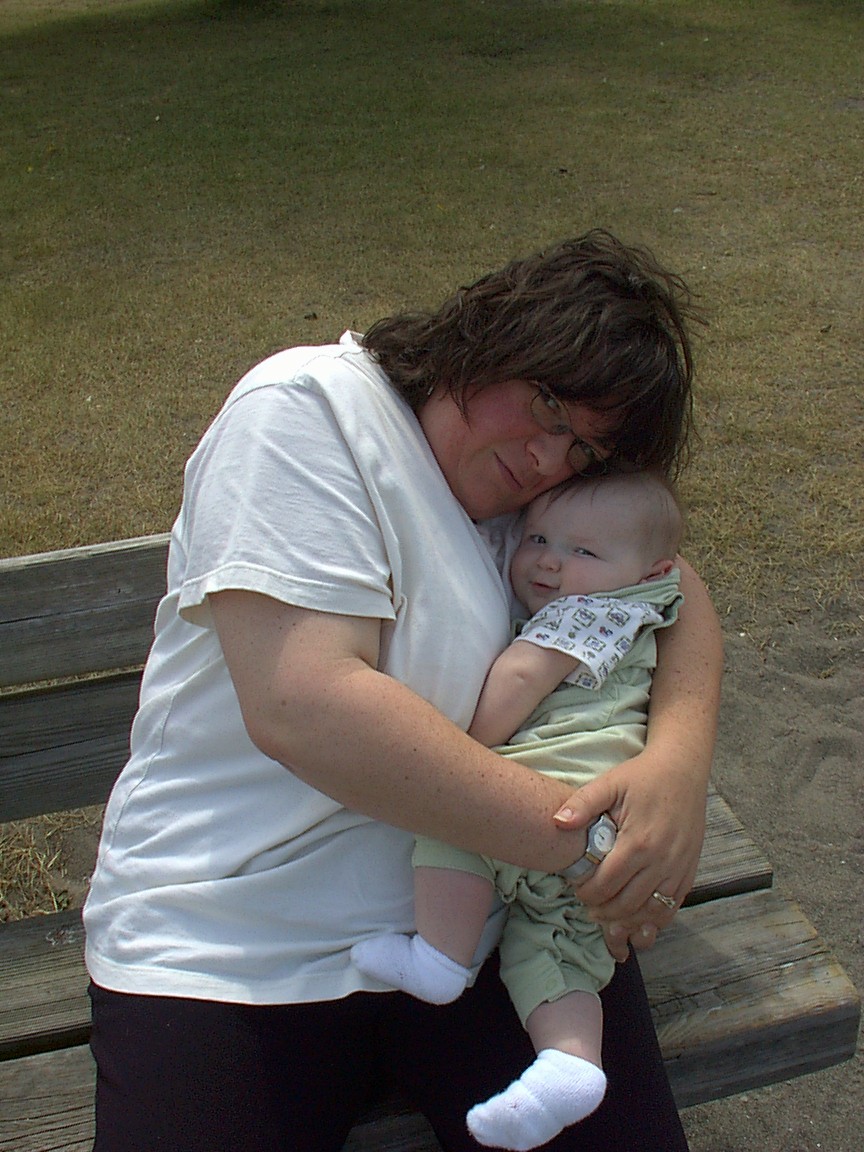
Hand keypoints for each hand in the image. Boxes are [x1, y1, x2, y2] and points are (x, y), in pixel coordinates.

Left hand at [552, 746, 706, 960]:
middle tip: (588, 908)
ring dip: (627, 922)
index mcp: (637, 842)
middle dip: (603, 912)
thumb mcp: (609, 784)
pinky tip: (638, 923)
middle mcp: (661, 861)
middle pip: (627, 904)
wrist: (682, 769)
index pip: (606, 884)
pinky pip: (672, 907)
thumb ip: (582, 804)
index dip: (586, 893)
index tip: (575, 889)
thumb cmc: (642, 776)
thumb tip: (556, 823)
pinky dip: (654, 921)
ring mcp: (678, 869)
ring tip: (608, 920)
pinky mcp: (689, 871)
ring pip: (651, 912)